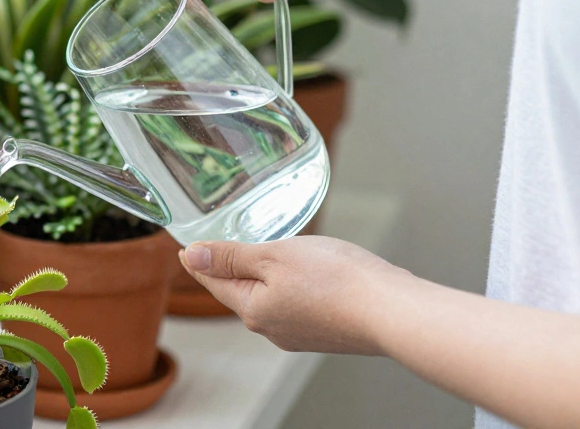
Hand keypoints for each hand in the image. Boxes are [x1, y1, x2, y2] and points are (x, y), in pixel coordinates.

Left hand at [179, 235, 411, 354]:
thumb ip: (232, 256)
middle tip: (221, 246)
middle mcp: (272, 329)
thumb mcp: (274, 255)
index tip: (186, 249)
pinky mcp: (324, 333)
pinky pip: (296, 305)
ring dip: (265, 276)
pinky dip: (293, 286)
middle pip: (241, 291)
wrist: (393, 311)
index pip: (214, 282)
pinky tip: (305, 274)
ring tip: (263, 256)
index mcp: (253, 310)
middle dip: (232, 268)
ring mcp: (299, 334)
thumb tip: (192, 256)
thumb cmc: (337, 280)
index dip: (200, 261)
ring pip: (270, 298)